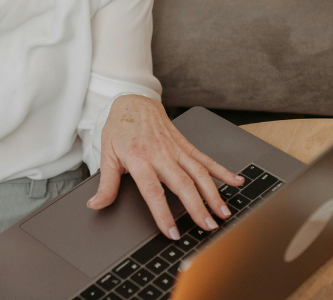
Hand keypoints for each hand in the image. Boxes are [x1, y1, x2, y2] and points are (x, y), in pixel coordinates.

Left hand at [87, 95, 244, 238]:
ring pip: (199, 173)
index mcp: (140, 159)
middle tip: (208, 226)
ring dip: (213, 193)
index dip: (163, 214)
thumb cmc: (120, 127)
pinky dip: (222, 171)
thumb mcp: (107, 154)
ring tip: (223, 212)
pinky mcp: (186, 145)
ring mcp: (176, 149)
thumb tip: (96, 205)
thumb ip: (106, 184)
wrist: (134, 100)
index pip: (153, 192)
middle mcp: (161, 154)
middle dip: (198, 207)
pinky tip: (235, 180)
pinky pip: (205, 159)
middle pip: (183, 184)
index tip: (172, 232)